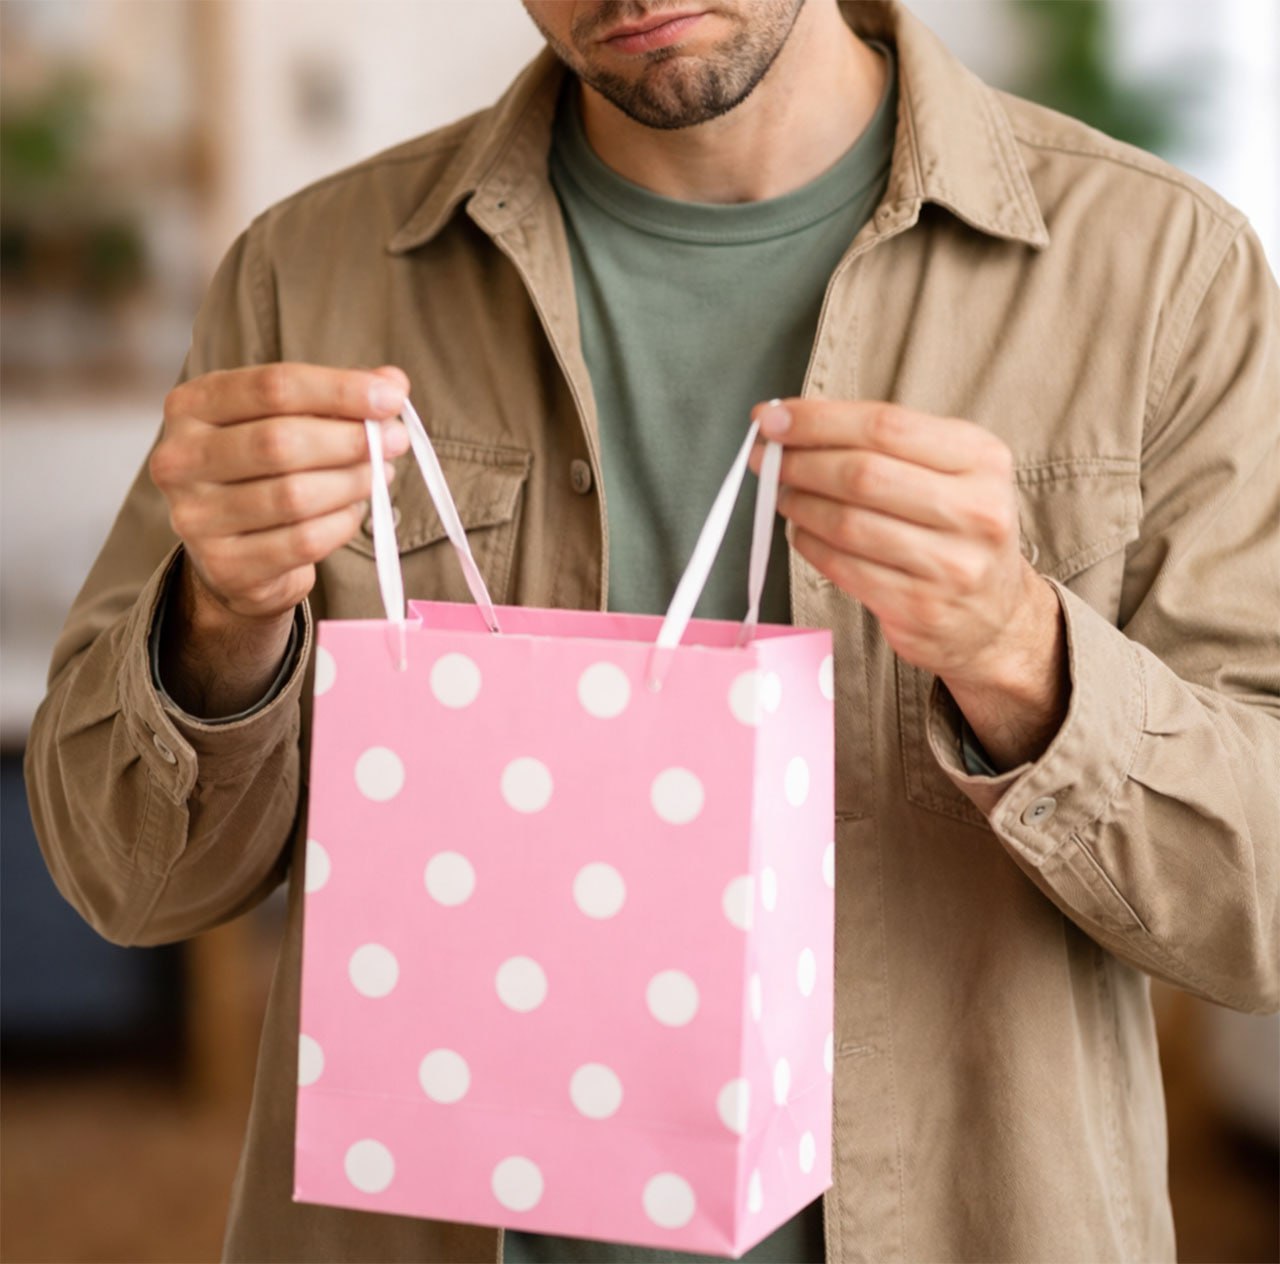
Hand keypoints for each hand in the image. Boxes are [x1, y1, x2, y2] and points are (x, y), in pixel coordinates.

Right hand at [149, 363, 409, 716]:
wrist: (232, 554)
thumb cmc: (263, 472)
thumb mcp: (289, 422)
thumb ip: (336, 399)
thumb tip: (392, 382)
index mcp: (192, 405)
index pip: (272, 387)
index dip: (339, 390)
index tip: (392, 397)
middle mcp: (180, 458)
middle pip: (281, 441)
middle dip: (351, 440)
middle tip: (396, 440)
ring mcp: (195, 516)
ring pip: (295, 495)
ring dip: (353, 482)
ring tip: (379, 474)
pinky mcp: (225, 564)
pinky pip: (303, 541)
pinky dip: (342, 523)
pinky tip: (354, 510)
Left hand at [749, 399, 1067, 770]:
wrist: (997, 617)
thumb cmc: (956, 530)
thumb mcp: (948, 472)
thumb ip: (882, 443)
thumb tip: (792, 423)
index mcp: (981, 459)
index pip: (885, 425)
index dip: (817, 419)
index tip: (772, 419)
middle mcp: (975, 510)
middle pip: (862, 474)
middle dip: (800, 462)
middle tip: (766, 459)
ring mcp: (951, 565)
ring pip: (848, 523)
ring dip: (800, 505)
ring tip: (783, 495)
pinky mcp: (920, 608)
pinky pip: (844, 568)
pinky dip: (810, 545)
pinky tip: (800, 533)